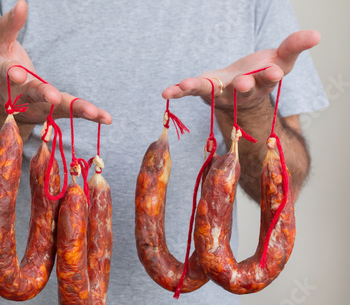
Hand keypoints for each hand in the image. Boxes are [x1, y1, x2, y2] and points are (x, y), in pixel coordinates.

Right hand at [0, 0, 111, 123]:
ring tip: (93, 112)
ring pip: (57, 109)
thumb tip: (22, 3)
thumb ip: (9, 25)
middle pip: (33, 96)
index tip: (18, 75)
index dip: (12, 74)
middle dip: (43, 95)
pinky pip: (73, 113)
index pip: (6, 75)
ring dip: (75, 110)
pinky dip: (90, 115)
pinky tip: (107, 118)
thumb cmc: (5, 64)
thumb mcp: (0, 44)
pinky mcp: (55, 112)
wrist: (9, 100)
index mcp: (4, 78)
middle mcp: (21, 97)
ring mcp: (39, 107)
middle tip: (52, 97)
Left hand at [161, 30, 320, 111]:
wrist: (240, 90)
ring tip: (185, 85)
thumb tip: (316, 34)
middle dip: (242, 86)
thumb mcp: (281, 58)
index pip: (267, 81)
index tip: (273, 72)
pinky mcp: (204, 90)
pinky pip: (190, 90)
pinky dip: (179, 91)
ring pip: (210, 91)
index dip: (269, 76)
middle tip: (243, 83)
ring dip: (199, 87)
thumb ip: (295, 46)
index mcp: (261, 84)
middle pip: (241, 90)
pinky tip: (166, 92)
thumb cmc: (261, 74)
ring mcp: (220, 93)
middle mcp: (240, 93)